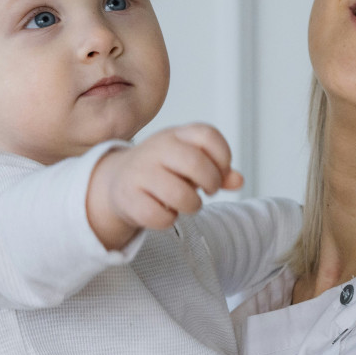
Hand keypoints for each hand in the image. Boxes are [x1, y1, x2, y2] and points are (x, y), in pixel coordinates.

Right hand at [87, 124, 243, 249]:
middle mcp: (157, 149)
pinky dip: (168, 219)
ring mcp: (140, 172)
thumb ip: (217, 169)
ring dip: (192, 205)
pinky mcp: (129, 198)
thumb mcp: (190, 161)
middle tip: (209, 190)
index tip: (221, 171)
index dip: (223, 156)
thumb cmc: (163, 169)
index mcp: (176, 135)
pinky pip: (160, 217)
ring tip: (188, 203)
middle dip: (211, 182)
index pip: (207, 135)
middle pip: (196, 163)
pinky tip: (165, 211)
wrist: (117, 179)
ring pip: (180, 194)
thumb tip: (238, 180)